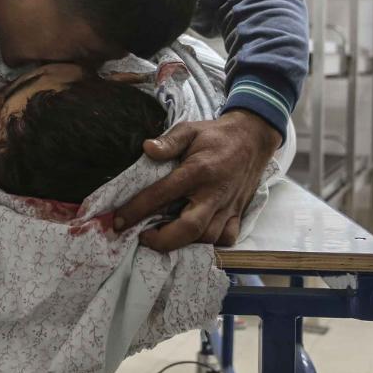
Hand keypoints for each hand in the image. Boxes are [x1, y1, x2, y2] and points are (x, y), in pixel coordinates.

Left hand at [113, 109, 280, 251]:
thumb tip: (146, 148)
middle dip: (162, 240)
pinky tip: (193, 236)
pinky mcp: (239, 214)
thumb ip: (168, 140)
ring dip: (183, 243)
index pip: (162, 195)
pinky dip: (209, 243)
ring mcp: (229, 206)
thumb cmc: (216, 135)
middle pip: (189, 228)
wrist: (254, 138)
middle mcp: (214, 193)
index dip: (137, 210)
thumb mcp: (190, 129)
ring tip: (163, 236)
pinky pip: (226, 239)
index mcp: (198, 171)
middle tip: (143, 237)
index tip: (119, 221)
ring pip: (207, 237)